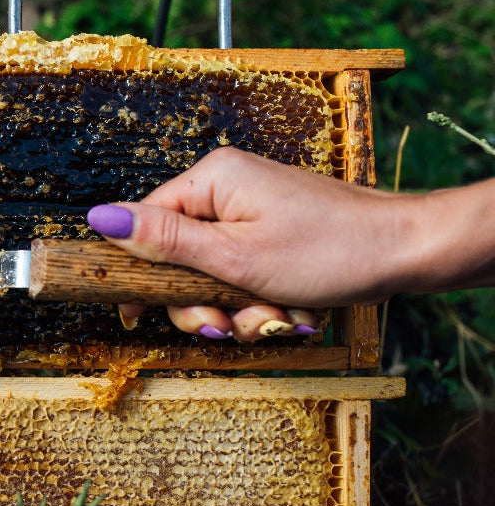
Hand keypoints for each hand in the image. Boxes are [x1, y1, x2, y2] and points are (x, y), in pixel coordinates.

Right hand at [88, 148, 418, 340]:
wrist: (407, 252)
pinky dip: (258, 301)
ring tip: (272, 319)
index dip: (137, 273)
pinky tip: (288, 312)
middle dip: (200, 303)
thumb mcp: (234, 256)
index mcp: (212, 180)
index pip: (144, 223)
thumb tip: (99, 218)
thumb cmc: (330, 250)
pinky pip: (242, 275)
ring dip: (235, 310)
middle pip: (176, 257)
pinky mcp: (271, 234)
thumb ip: (163, 241)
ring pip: (210, 275)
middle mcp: (227, 189)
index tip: (135, 314)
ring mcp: (251, 212)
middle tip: (224, 325)